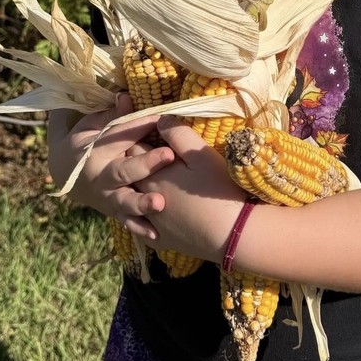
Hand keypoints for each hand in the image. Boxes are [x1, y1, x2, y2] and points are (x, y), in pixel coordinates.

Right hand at [47, 95, 173, 237]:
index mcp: (94, 149)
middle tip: (169, 156)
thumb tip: (127, 96)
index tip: (163, 118)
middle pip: (124, 169)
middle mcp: (100, 174)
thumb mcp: (89, 123)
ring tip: (160, 204)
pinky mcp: (112, 210)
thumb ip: (110, 113)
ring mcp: (106, 195)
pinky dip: (140, 228)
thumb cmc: (83, 140)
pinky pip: (125, 221)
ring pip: (124, 200)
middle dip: (146, 164)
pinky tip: (157, 235)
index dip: (142, 126)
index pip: (121, 134)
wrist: (62, 173)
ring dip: (142, 203)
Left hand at [133, 117, 248, 261]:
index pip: (134, 150)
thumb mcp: (202, 155)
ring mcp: (151, 222)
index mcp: (153, 175)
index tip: (148, 133)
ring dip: (134, 189)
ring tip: (143, 182)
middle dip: (133, 161)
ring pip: (130, 202)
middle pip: (128, 175)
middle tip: (144, 154)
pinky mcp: (161, 240)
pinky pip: (141, 228)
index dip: (140, 138)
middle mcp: (145, 198)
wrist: (232, 233)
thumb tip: (160, 120)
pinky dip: (141, 218)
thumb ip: (179, 135)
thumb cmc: (218, 189)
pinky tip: (148, 214)